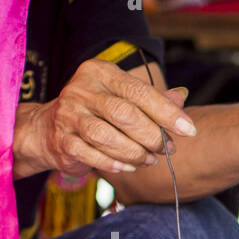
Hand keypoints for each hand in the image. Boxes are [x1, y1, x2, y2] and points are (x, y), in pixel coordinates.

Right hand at [13, 59, 192, 178]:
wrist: (49, 128)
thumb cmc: (99, 111)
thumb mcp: (125, 97)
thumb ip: (152, 98)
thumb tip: (182, 95)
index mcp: (100, 73)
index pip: (139, 91)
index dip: (167, 112)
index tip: (189, 130)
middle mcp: (81, 89)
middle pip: (124, 114)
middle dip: (152, 136)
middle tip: (168, 149)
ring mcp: (68, 114)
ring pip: (106, 136)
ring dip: (135, 152)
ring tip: (150, 159)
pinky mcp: (62, 140)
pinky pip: (91, 155)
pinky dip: (114, 163)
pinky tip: (129, 166)